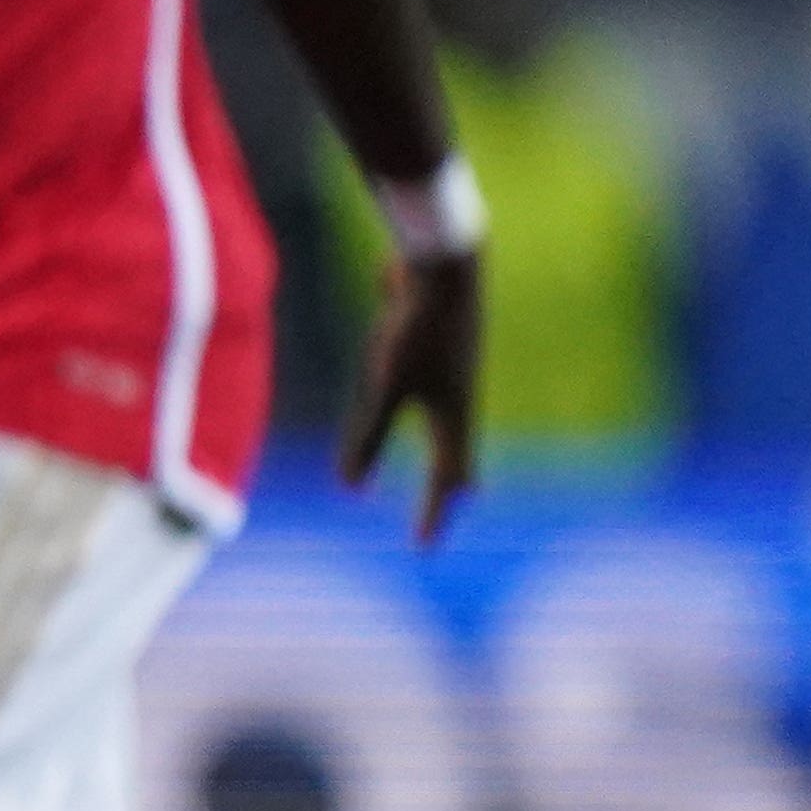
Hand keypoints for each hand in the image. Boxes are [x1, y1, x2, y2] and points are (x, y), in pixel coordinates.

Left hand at [343, 245, 480, 543]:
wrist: (445, 263)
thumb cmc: (416, 326)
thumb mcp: (384, 383)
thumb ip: (368, 433)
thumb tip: (349, 486)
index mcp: (454, 414)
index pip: (444, 477)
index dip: (431, 513)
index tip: (422, 547)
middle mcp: (461, 397)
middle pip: (458, 451)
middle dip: (450, 484)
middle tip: (451, 507)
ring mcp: (457, 372)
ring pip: (451, 422)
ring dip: (451, 450)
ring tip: (452, 470)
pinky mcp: (443, 349)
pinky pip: (440, 392)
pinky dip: (440, 413)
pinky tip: (436, 403)